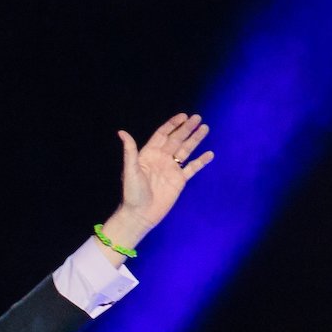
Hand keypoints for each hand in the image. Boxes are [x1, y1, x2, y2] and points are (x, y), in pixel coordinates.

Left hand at [99, 113, 213, 256]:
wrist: (140, 214)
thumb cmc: (132, 193)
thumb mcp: (130, 170)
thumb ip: (130, 150)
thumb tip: (122, 132)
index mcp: (149, 154)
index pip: (162, 135)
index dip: (172, 125)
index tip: (183, 116)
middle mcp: (161, 159)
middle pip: (176, 140)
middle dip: (187, 128)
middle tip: (198, 118)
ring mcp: (171, 169)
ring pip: (186, 150)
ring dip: (195, 140)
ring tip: (205, 128)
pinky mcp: (179, 181)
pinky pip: (192, 168)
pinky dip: (201, 161)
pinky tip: (209, 153)